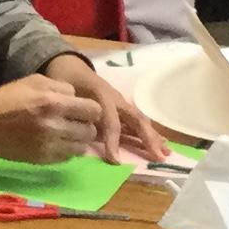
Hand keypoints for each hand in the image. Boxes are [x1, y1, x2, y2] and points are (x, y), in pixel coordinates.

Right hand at [0, 73, 104, 164]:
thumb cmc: (7, 98)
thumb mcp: (35, 81)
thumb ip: (61, 88)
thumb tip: (78, 99)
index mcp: (53, 103)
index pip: (93, 110)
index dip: (90, 109)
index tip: (82, 109)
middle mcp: (54, 126)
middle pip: (90, 131)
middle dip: (85, 125)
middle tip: (74, 122)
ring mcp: (48, 146)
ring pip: (82, 148)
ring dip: (77, 140)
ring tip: (65, 133)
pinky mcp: (42, 160)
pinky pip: (67, 158)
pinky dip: (65, 150)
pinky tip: (55, 142)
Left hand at [49, 52, 163, 161]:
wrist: (71, 67)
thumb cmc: (66, 82)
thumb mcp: (63, 95)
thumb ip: (70, 112)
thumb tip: (76, 134)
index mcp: (101, 94)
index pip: (110, 120)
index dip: (113, 140)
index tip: (115, 161)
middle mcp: (116, 99)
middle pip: (135, 118)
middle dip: (148, 138)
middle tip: (159, 156)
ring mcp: (121, 103)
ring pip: (140, 121)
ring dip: (153, 137)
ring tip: (166, 152)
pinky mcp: (122, 109)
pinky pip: (137, 122)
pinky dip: (149, 134)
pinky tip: (160, 145)